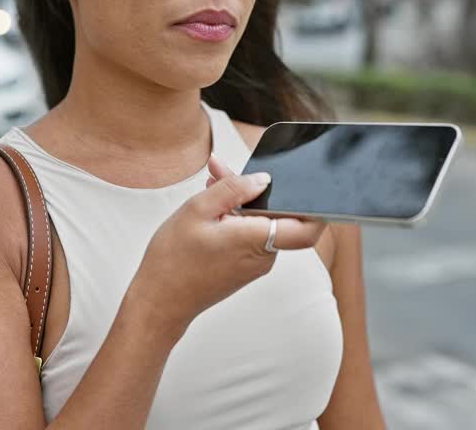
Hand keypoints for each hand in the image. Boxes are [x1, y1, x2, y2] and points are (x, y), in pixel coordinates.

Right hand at [128, 155, 327, 335]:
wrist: (159, 303)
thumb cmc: (173, 260)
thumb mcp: (198, 210)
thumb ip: (234, 189)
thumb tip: (263, 178)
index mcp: (256, 240)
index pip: (308, 227)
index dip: (316, 206)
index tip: (309, 184)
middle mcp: (263, 256)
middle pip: (277, 216)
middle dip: (255, 190)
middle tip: (221, 172)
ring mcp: (255, 265)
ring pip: (261, 224)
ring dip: (239, 202)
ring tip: (209, 186)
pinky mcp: (244, 268)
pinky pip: (249, 237)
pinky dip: (234, 219)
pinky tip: (211, 208)